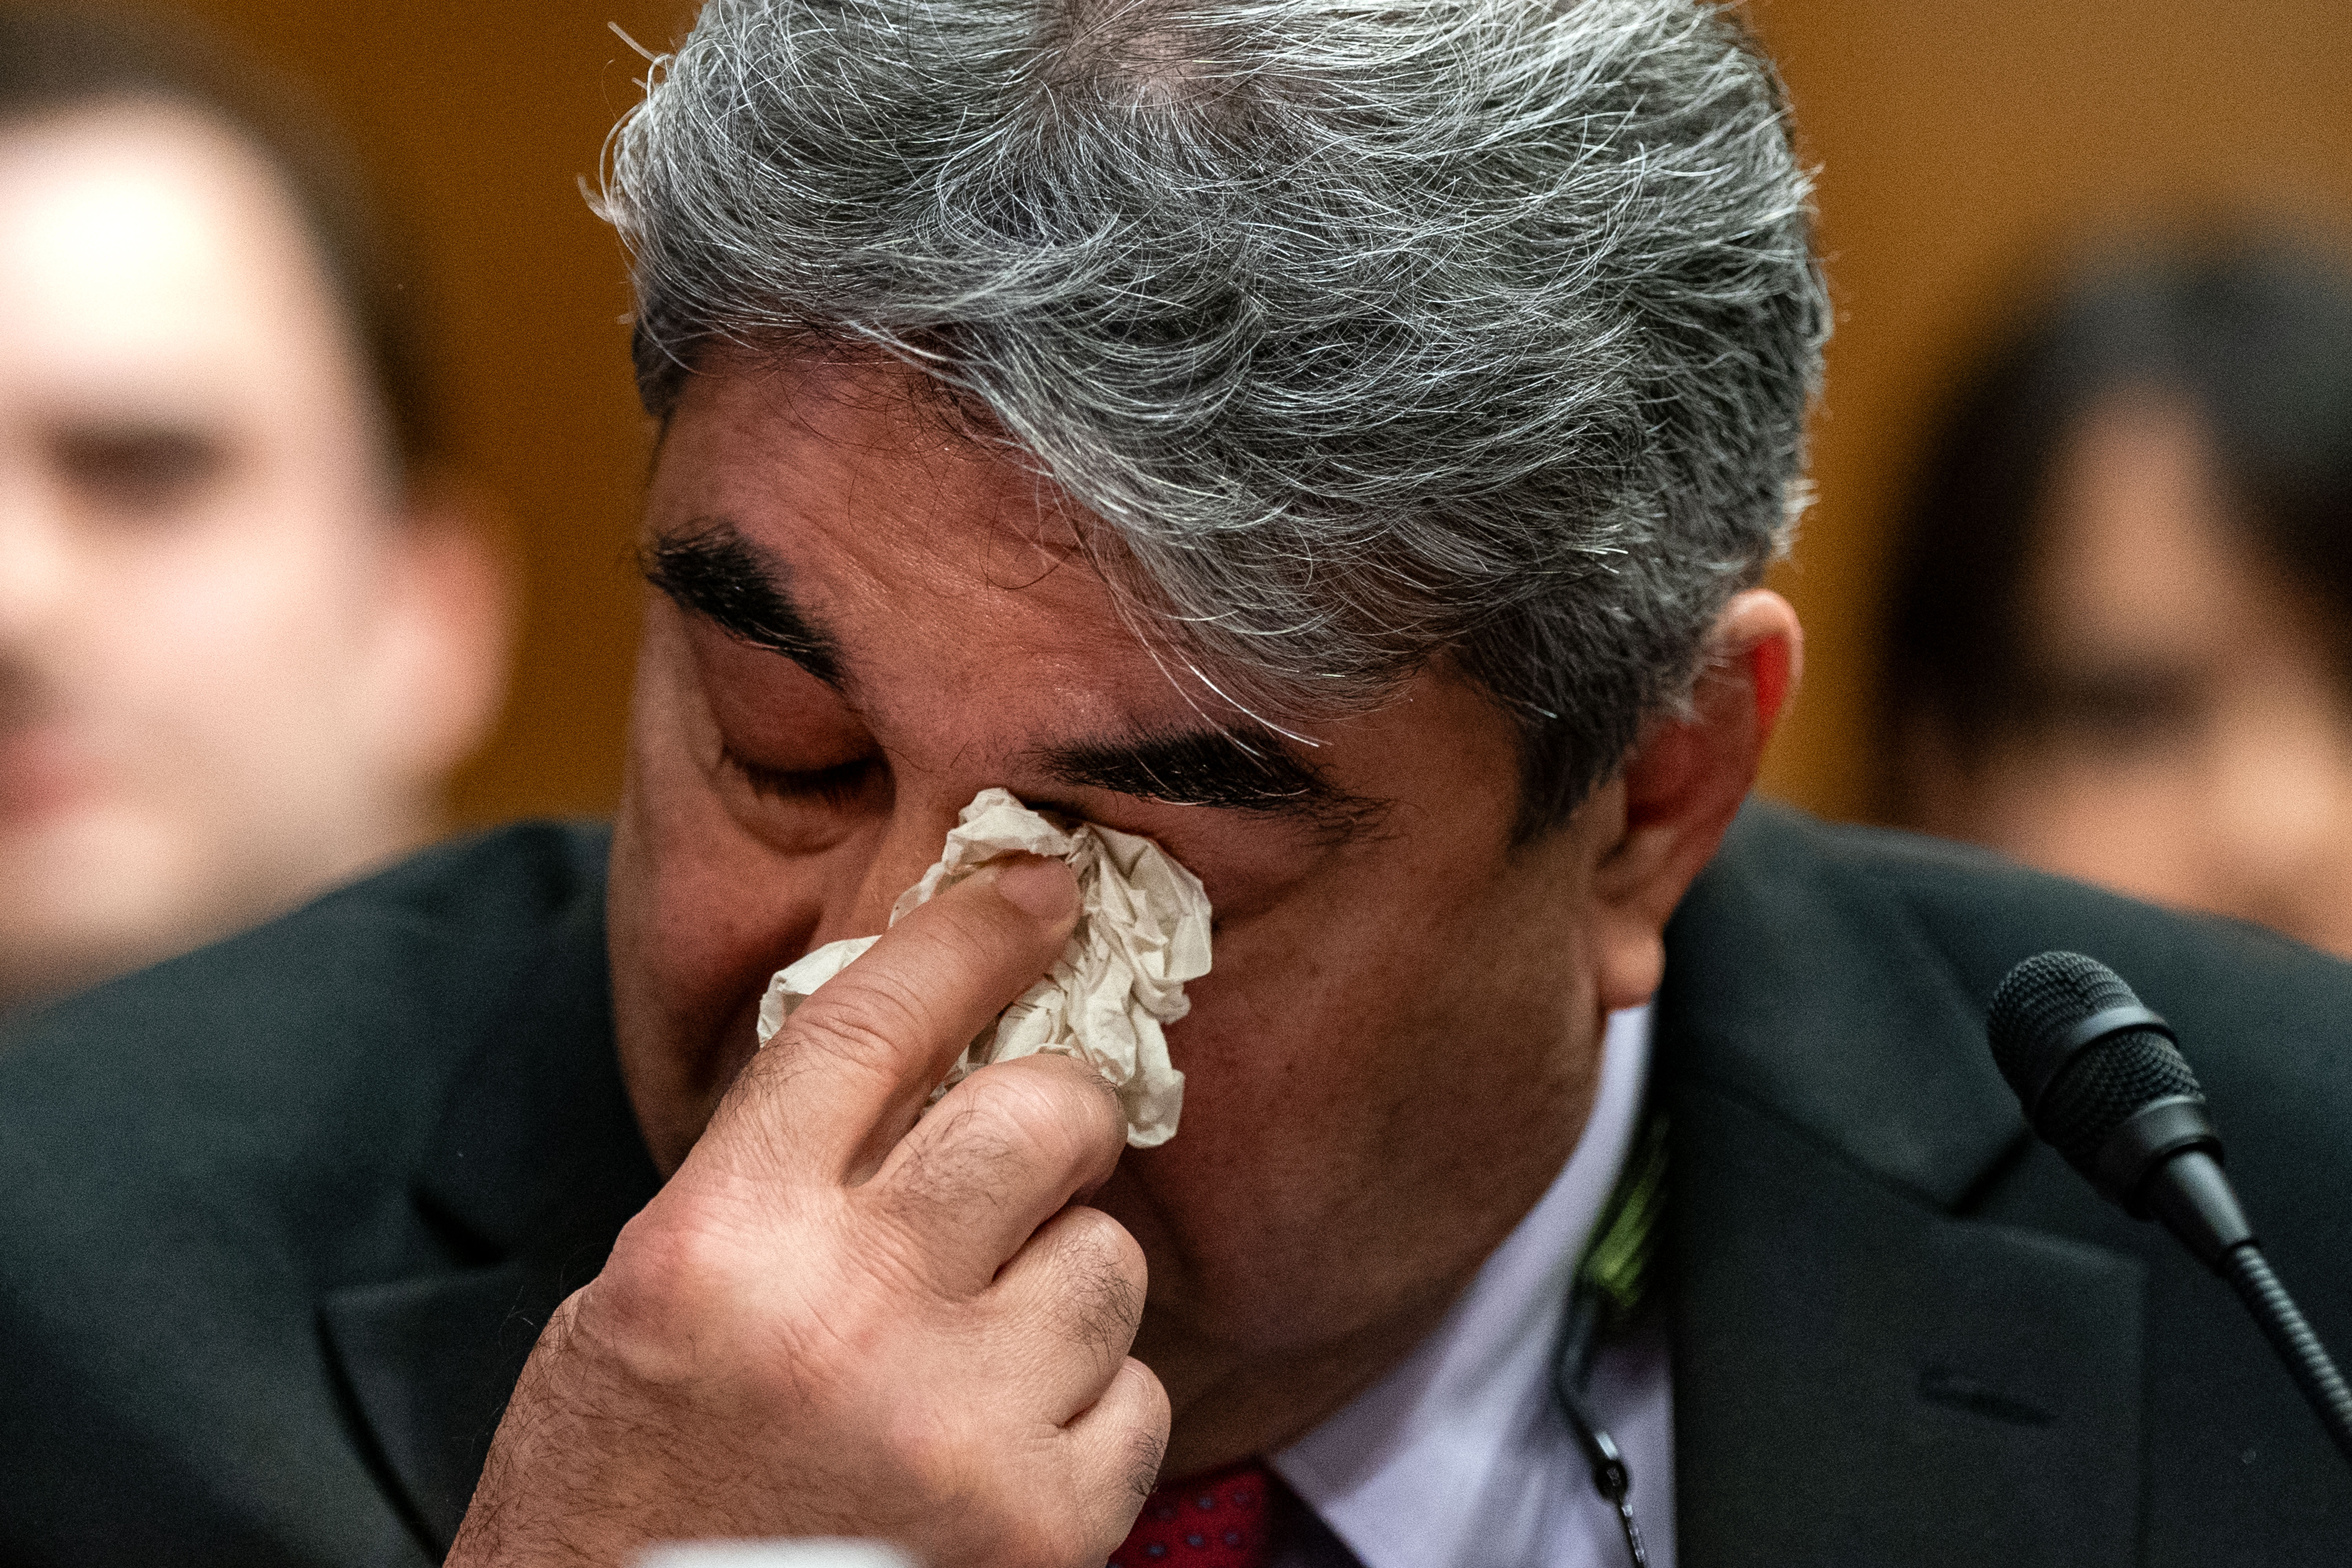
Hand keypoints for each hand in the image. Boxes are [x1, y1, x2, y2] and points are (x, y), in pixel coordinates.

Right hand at [448, 855, 1167, 1565]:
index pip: (874, 1019)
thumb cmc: (624, 1493)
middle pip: (1045, 1116)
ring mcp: (959, 1428)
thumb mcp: (642, 1303)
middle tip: (1024, 1162)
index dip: (971, 930)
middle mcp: (849, 1317)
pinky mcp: (1043, 1531)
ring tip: (979, 1355)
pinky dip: (1088, 1414)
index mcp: (720, 1241)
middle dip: (1052, 1118)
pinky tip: (1002, 1449)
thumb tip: (925, 1059)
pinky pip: (1140, 1400)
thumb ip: (774, 1177)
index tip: (1037, 886)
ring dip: (1063, 1288)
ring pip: (1109, 1262)